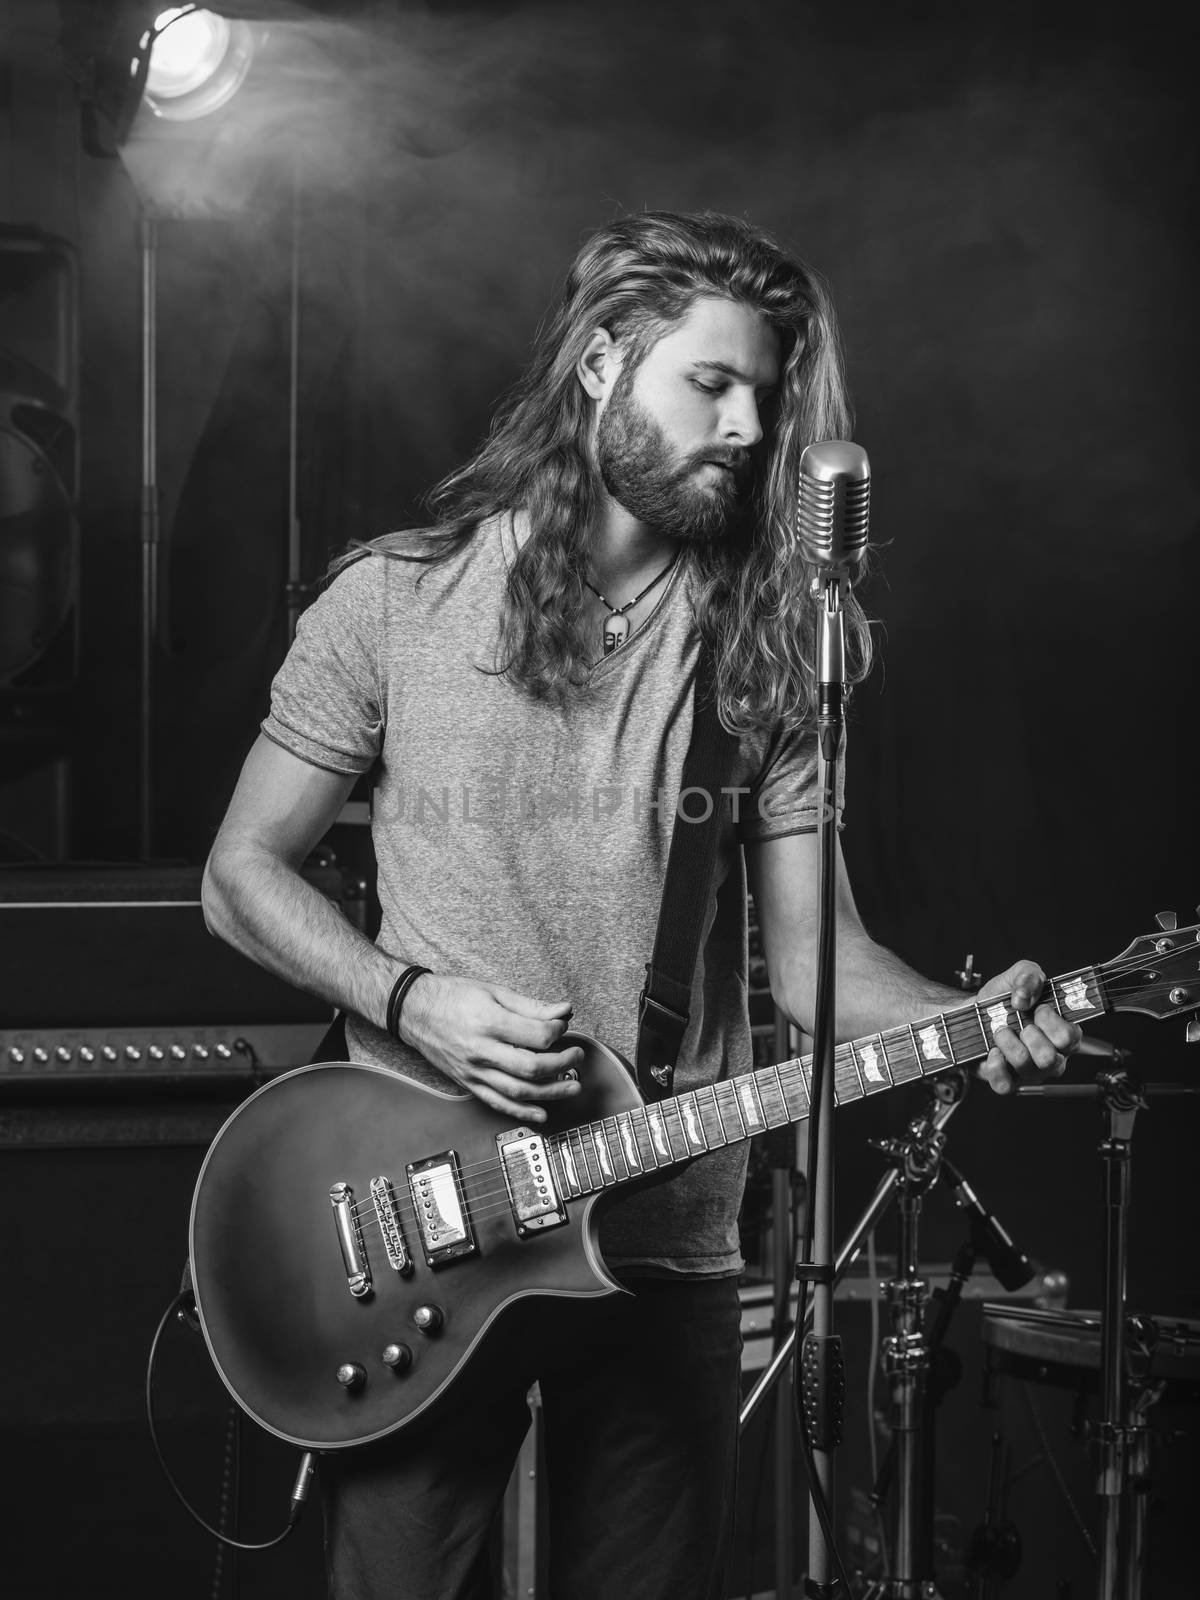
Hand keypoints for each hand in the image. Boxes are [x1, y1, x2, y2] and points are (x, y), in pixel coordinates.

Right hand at [396, 973, 584, 1120]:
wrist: (414, 1011)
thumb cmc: (452, 996)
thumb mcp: (493, 992)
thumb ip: (530, 1006)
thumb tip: (563, 1010)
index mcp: (489, 1022)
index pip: (536, 1035)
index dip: (558, 1033)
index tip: (564, 1028)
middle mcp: (481, 1051)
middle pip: (531, 1067)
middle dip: (562, 1065)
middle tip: (577, 1057)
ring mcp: (474, 1071)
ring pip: (518, 1091)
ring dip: (551, 1092)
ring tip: (572, 1086)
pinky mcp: (468, 1083)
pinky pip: (497, 1102)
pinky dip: (521, 1112)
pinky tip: (541, 1113)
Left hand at [977, 960, 1081, 1094]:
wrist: (973, 1014)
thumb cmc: (1003, 999)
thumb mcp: (1018, 975)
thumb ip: (1029, 976)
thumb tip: (1023, 996)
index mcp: (1063, 1032)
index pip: (1071, 1038)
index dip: (1053, 1023)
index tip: (1039, 1009)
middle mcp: (1052, 1056)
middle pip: (1052, 1059)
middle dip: (1032, 1037)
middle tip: (1021, 1024)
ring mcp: (1031, 1072)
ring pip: (1028, 1069)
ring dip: (1010, 1045)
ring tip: (1000, 1031)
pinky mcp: (1008, 1081)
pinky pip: (1006, 1085)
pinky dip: (996, 1066)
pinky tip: (992, 1051)